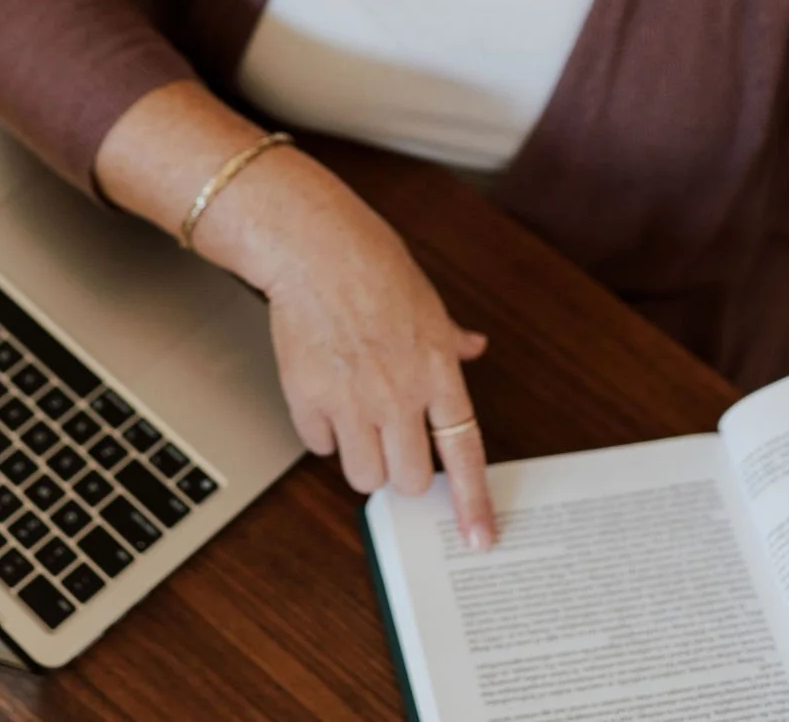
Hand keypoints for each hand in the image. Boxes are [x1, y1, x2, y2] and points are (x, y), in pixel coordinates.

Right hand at [243, 173, 497, 548]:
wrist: (314, 250)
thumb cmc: (371, 266)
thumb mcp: (427, 302)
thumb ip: (451, 338)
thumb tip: (473, 346)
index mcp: (438, 372)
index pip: (465, 452)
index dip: (473, 503)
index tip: (478, 538)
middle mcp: (400, 396)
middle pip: (409, 480)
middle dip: (402, 472)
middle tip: (392, 446)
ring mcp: (353, 402)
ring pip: (364, 477)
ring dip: (362, 461)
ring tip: (355, 424)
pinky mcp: (309, 400)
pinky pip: (320, 447)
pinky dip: (322, 434)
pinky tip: (324, 400)